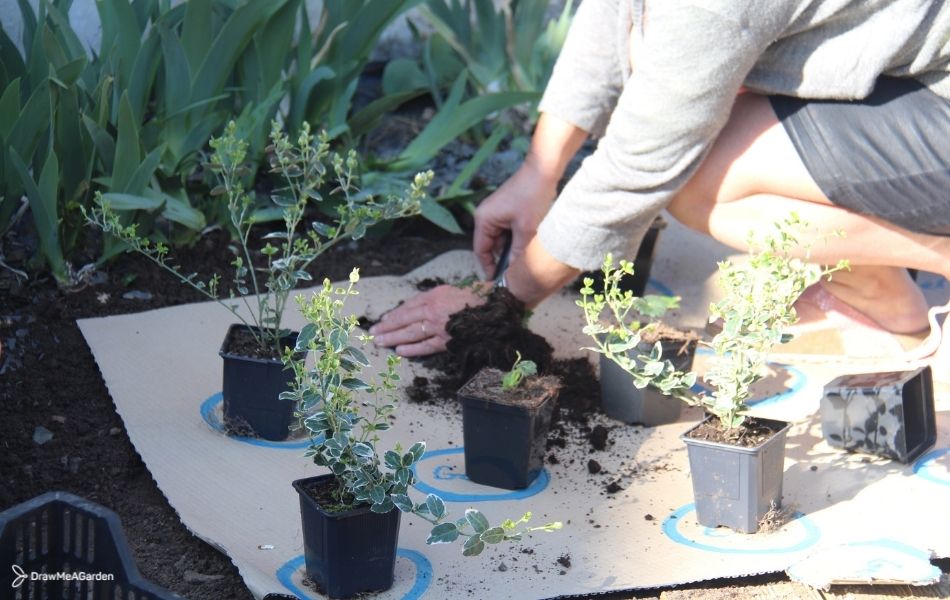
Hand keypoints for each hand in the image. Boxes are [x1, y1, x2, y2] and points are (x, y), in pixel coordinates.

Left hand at [369, 283, 491, 356]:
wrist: (495, 306)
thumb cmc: (476, 296)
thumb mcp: (451, 290)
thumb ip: (434, 299)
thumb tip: (417, 310)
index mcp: (434, 296)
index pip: (408, 307)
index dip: (394, 316)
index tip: (383, 321)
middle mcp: (433, 310)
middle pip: (404, 320)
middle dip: (387, 328)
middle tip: (373, 334)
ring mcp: (439, 326)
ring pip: (410, 333)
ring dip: (393, 338)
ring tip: (380, 342)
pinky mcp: (448, 339)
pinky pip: (426, 346)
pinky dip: (412, 349)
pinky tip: (400, 351)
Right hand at [474, 163, 557, 279]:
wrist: (543, 169)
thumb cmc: (532, 196)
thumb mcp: (526, 229)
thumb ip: (518, 252)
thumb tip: (515, 272)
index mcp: (483, 220)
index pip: (481, 250)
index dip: (489, 267)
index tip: (498, 281)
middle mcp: (486, 215)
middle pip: (491, 245)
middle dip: (504, 258)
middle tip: (518, 272)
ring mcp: (497, 211)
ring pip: (502, 238)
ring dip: (513, 247)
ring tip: (527, 256)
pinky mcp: (507, 209)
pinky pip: (509, 229)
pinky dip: (518, 237)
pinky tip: (529, 242)